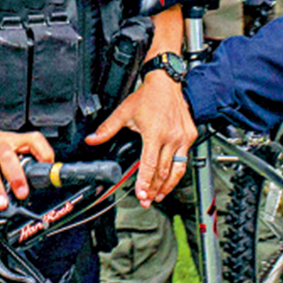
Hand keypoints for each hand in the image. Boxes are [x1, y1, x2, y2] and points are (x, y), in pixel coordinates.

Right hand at [0, 122, 52, 213]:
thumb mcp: (8, 145)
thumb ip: (25, 158)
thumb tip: (41, 179)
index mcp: (11, 139)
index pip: (32, 139)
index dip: (43, 151)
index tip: (48, 165)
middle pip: (6, 155)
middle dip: (15, 176)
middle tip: (22, 193)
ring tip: (1, 204)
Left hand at [86, 72, 196, 206]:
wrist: (167, 83)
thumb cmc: (148, 96)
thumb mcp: (124, 112)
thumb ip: (107, 129)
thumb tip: (92, 139)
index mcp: (155, 133)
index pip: (149, 165)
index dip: (145, 182)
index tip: (141, 194)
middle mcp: (172, 137)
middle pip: (163, 171)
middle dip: (155, 189)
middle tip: (148, 200)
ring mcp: (183, 137)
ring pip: (177, 169)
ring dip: (168, 185)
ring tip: (159, 195)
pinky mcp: (190, 136)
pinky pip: (184, 159)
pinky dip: (177, 171)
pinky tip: (170, 179)